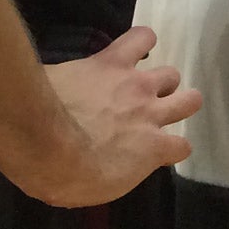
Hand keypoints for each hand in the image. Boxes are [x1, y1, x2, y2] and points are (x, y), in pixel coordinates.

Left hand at [25, 27, 201, 207]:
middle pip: (190, 101)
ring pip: (170, 73)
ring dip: (158, 81)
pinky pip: (140, 38)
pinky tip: (134, 48)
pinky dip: (141, 41)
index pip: (180, 147)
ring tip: (138, 85)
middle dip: (175, 106)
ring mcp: (136, 84)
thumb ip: (116, 174)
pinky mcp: (112, 61)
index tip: (153, 151)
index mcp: (151, 150)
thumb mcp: (93, 190)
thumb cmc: (61, 175)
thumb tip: (111, 168)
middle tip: (150, 113)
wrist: (38, 138)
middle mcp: (153, 113)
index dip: (170, 149)